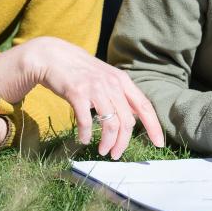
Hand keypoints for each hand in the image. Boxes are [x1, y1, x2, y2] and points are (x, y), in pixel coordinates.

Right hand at [0, 36, 163, 159]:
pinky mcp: (77, 93)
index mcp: (121, 81)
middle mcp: (111, 84)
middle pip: (127, 122)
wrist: (52, 56)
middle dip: (123, 143)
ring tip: (102, 150)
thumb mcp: (106, 77)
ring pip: (111, 124)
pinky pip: (86, 121)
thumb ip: (121, 94)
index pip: (144, 106)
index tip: (158, 144)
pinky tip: (83, 139)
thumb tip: (136, 114)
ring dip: (108, 143)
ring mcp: (95, 88)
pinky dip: (86, 134)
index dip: (153, 126)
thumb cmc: (80, 71)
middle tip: (115, 154)